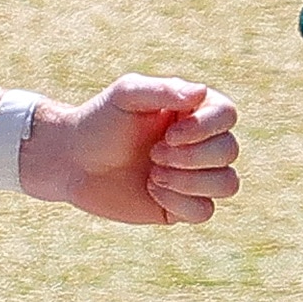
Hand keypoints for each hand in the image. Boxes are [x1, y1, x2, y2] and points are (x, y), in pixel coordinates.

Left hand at [26, 74, 240, 226]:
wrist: (73, 160)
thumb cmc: (100, 121)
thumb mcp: (127, 95)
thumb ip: (163, 90)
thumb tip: (201, 93)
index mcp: (194, 111)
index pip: (227, 115)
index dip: (205, 128)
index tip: (167, 133)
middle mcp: (200, 143)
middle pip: (229, 151)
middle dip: (191, 157)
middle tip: (153, 153)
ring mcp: (194, 177)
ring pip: (227, 184)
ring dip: (190, 181)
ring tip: (154, 174)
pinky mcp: (181, 207)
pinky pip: (205, 211)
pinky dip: (180, 203)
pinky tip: (151, 190)